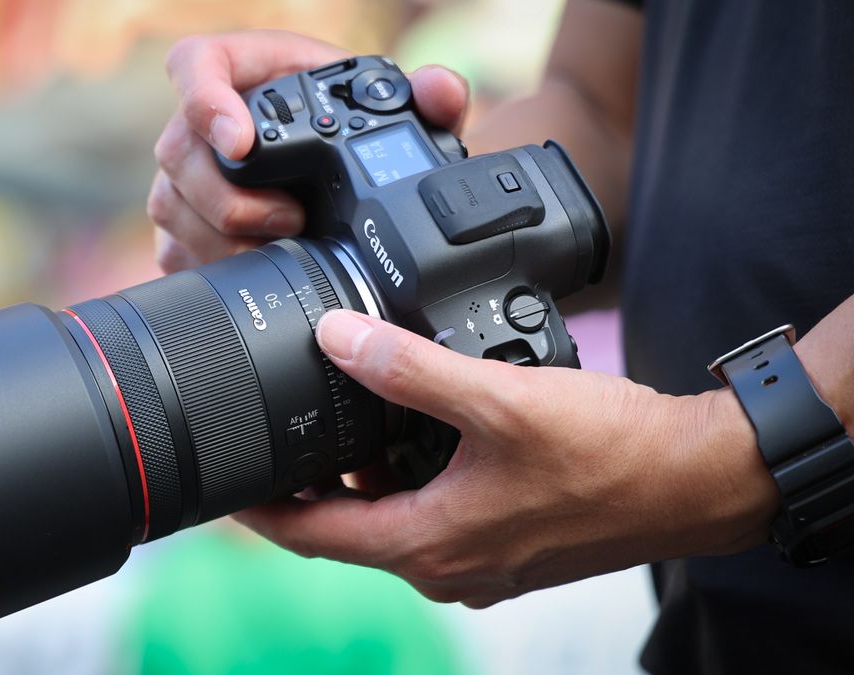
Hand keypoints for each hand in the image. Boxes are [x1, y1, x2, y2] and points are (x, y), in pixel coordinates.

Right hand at [148, 30, 469, 271]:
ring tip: (280, 250)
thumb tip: (440, 90)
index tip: (239, 142)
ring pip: (172, 206)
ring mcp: (186, 176)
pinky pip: (173, 248)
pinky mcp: (183, 224)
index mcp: (247, 73)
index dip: (206, 100)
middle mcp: (203, 123)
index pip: (195, 66)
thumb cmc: (354, 133)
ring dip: (222, 238)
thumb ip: (426, 95)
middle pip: (179, 151)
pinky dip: (212, 265)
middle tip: (289, 220)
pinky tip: (252, 272)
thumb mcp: (395, 113)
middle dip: (229, 197)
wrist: (340, 178)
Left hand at [236, 310, 780, 607]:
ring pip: (391, 516)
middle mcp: (447, 565)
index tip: (223, 482)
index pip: (313, 537)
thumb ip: (409, 369)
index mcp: (429, 544)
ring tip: (334, 416)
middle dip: (306, 486)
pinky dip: (406, 475)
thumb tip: (336, 339)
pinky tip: (409, 428)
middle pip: (346, 528)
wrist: (697, 478)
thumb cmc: (611, 451)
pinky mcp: (505, 540)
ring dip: (360, 475)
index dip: (261, 509)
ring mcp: (478, 558)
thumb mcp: (498, 399)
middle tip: (276, 431)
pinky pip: (432, 511)